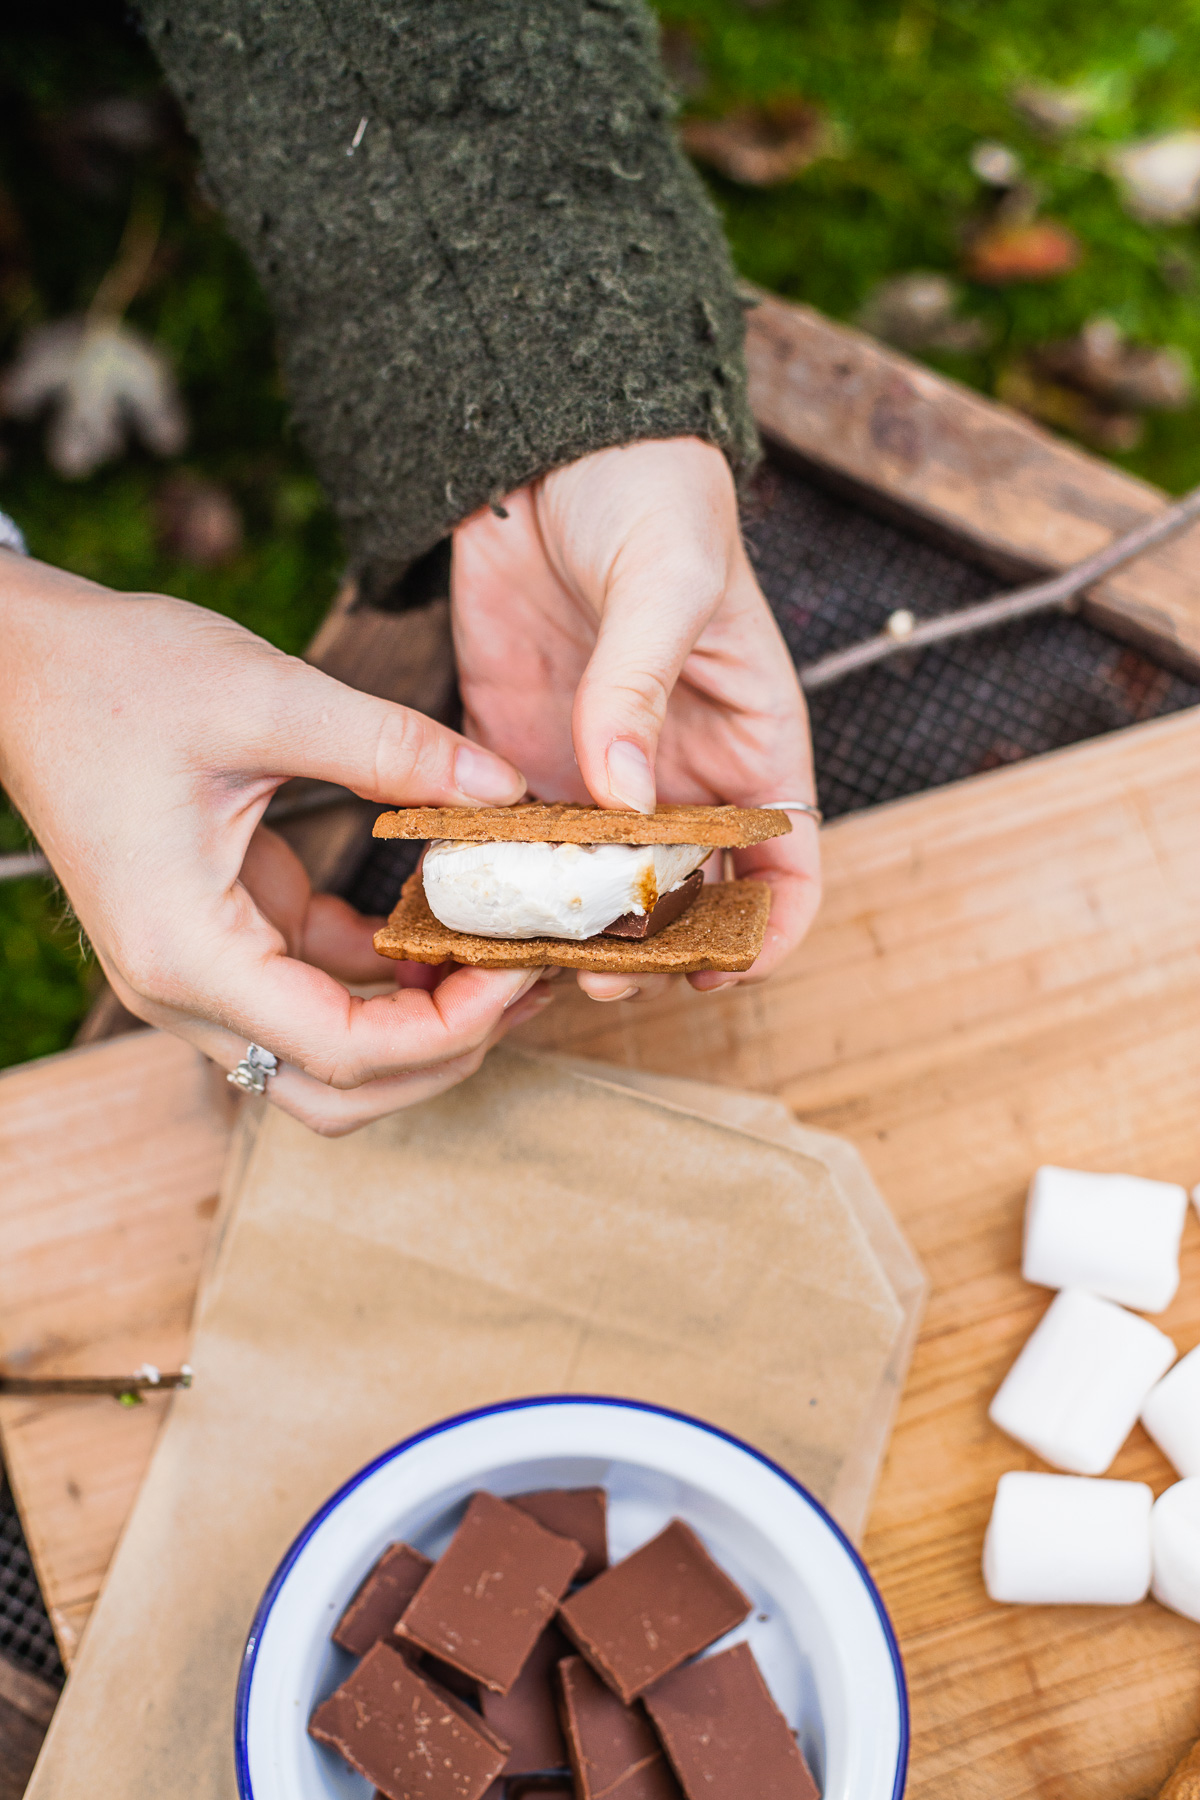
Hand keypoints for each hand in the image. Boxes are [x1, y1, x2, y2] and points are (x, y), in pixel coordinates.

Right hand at [0, 555, 554, 1133]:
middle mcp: (185, 989)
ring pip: (330, 1057)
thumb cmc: (115, 679)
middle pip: (340, 1089)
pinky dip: (386, 978)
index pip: (346, 1049)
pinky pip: (317, 993)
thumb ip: (390, 746)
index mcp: (187, 950)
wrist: (26, 669)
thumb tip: (503, 788)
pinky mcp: (219, 941)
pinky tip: (445, 924)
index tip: (524, 964)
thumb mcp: (263, 697)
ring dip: (422, 1025)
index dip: (455, 1026)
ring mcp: (200, 973)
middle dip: (448, 1052)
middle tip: (529, 978)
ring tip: (505, 956)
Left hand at [451, 437, 820, 1000]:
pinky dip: (497, 883)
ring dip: (567, 932)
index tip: (717, 969)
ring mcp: (599, 776)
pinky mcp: (523, 759)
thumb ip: (641, 686)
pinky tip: (465, 904)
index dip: (766, 932)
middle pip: (685, 900)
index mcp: (752, 743)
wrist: (543, 447)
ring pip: (596, 891)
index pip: (787, 867)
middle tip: (594, 974)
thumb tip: (626, 797)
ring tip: (522, 958)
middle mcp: (681, 777)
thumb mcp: (664, 578)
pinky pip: (515, 845)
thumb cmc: (646, 494)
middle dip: (650, 951)